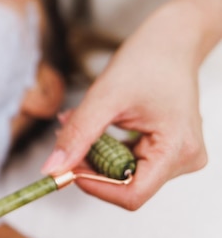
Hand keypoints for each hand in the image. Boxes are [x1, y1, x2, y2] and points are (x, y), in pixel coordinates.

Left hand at [41, 0, 209, 209]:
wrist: (170, 41)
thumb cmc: (147, 61)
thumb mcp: (104, 98)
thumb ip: (78, 135)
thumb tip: (53, 169)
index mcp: (177, 150)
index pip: (132, 195)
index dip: (94, 186)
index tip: (67, 167)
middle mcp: (184, 160)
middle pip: (125, 186)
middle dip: (91, 164)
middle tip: (67, 136)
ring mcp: (177, 156)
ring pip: (122, 174)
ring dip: (94, 154)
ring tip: (79, 123)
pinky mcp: (166, 150)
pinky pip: (127, 161)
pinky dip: (104, 147)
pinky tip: (94, 126)